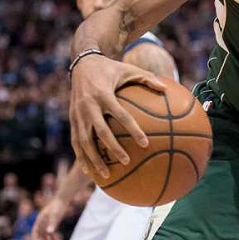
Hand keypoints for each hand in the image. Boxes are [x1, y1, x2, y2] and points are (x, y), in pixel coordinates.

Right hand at [31, 197, 67, 239]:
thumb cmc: (59, 206)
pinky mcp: (51, 222)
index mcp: (39, 221)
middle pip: (38, 236)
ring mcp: (46, 222)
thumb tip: (50, 232)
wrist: (63, 199)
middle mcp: (41, 222)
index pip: (35, 234)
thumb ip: (53, 223)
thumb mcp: (56, 215)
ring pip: (43, 235)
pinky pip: (49, 233)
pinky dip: (51, 238)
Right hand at [69, 55, 166, 178]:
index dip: (133, 129)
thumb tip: (166, 88)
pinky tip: (90, 171)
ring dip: (95, 159)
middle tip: (127, 162)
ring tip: (107, 175)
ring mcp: (78, 114)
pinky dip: (82, 157)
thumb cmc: (111, 68)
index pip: (121, 115)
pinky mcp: (72, 119)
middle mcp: (89, 106)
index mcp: (104, 94)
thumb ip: (147, 78)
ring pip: (85, 141)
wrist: (81, 64)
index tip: (145, 143)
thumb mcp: (129, 69)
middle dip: (113, 149)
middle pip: (101, 132)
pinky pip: (76, 142)